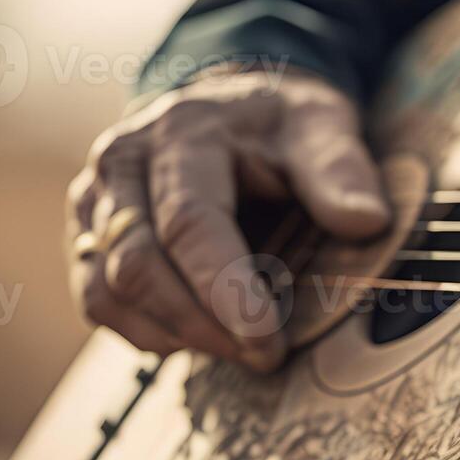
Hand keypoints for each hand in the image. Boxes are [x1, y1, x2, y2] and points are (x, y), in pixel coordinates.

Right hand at [66, 69, 389, 371]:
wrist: (232, 104)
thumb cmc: (281, 123)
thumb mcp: (323, 125)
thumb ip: (341, 170)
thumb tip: (368, 221)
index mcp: (182, 135)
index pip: (190, 222)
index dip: (224, 288)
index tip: (265, 338)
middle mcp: (123, 164)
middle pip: (138, 265)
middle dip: (203, 324)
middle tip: (266, 355)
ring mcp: (97, 201)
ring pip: (108, 291)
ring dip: (174, 334)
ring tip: (238, 349)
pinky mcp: (91, 235)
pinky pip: (98, 300)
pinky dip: (147, 331)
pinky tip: (199, 338)